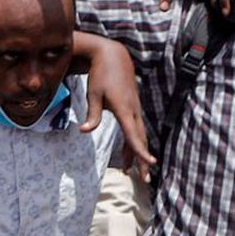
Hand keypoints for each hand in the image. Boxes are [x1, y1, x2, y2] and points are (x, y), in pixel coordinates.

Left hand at [80, 33, 153, 171]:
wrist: (113, 56)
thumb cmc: (101, 75)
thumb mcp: (93, 94)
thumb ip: (93, 114)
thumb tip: (84, 131)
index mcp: (124, 109)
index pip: (134, 135)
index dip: (140, 151)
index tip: (149, 163)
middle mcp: (133, 110)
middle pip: (140, 139)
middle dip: (142, 160)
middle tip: (145, 179)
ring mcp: (135, 109)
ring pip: (139, 135)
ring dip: (137, 154)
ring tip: (133, 172)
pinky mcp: (132, 107)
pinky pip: (135, 129)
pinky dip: (133, 143)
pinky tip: (127, 155)